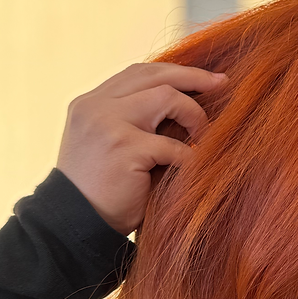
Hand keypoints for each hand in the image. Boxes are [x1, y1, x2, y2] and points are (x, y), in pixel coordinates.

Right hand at [55, 62, 227, 236]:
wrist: (75, 226)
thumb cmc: (101, 192)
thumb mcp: (111, 145)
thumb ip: (135, 121)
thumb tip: (188, 103)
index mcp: (90, 104)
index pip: (138, 73)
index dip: (174, 72)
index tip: (203, 78)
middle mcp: (96, 107)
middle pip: (154, 74)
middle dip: (193, 77)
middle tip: (221, 83)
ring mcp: (108, 124)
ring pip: (166, 97)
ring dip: (193, 114)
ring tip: (203, 134)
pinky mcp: (125, 148)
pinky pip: (173, 145)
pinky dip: (190, 156)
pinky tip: (194, 167)